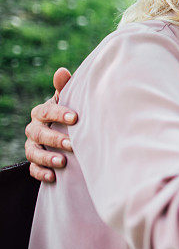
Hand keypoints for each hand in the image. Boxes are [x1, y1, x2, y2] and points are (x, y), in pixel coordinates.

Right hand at [24, 67, 75, 181]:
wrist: (67, 131)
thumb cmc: (70, 113)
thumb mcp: (69, 100)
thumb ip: (65, 88)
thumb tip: (61, 71)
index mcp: (41, 112)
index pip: (47, 111)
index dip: (59, 114)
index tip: (76, 118)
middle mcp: (34, 129)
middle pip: (39, 134)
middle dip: (54, 139)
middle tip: (72, 144)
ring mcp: (33, 146)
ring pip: (33, 152)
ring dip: (46, 158)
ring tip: (62, 162)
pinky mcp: (35, 162)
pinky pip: (33, 168)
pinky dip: (41, 173)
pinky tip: (53, 177)